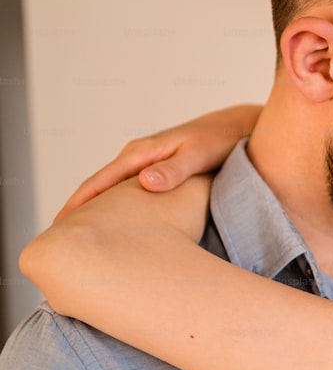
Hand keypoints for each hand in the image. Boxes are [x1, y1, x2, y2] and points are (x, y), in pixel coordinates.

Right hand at [54, 104, 261, 220]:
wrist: (237, 127)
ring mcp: (147, 163)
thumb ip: (174, 170)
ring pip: (114, 190)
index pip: (99, 182)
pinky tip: (118, 223)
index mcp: (141, 153)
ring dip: (97, 210)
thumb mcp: (198, 156)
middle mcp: (138, 156)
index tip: (59, 227)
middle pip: (99, 187)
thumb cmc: (221, 141)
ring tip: (83, 238)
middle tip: (60, 241)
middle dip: (79, 211)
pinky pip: (129, 191)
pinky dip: (117, 207)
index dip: (77, 204)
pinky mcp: (158, 170)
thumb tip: (144, 183)